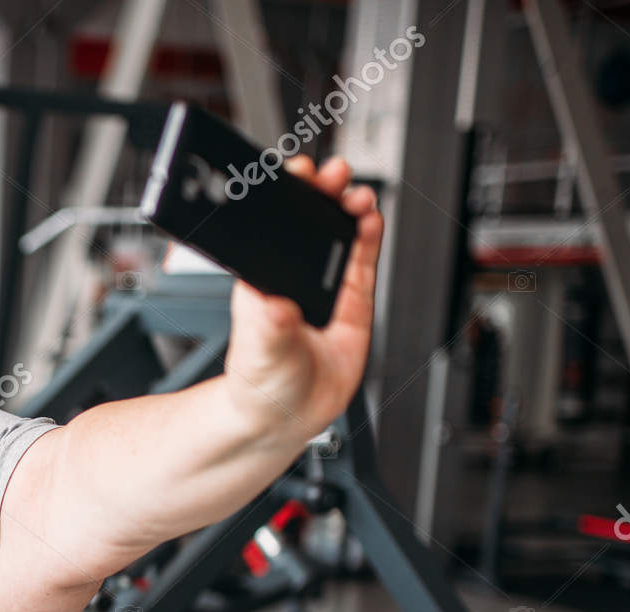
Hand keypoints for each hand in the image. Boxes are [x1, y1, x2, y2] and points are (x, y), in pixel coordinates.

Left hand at [222, 155, 383, 438]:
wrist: (286, 418)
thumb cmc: (259, 384)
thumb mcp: (261, 354)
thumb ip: (268, 328)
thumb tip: (273, 305)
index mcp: (261, 280)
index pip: (272, 227)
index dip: (286, 197)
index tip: (297, 175)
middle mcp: (292, 277)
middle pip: (308, 223)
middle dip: (320, 192)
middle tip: (331, 174)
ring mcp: (323, 287)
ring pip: (338, 235)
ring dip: (347, 208)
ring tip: (354, 193)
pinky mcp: (350, 302)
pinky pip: (362, 261)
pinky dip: (369, 236)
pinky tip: (370, 218)